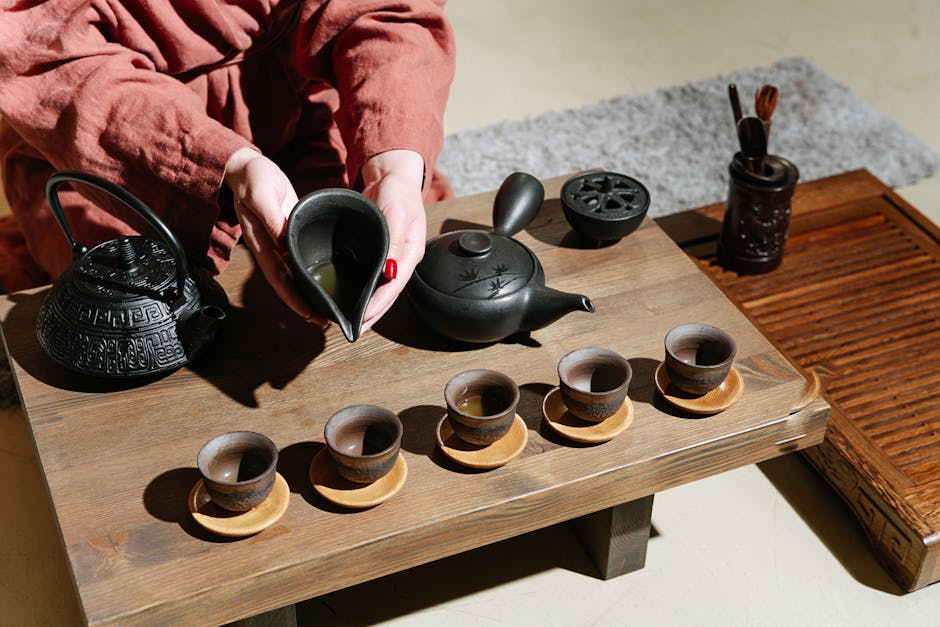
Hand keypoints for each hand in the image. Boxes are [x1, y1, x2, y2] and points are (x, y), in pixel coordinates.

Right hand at [224, 148, 325, 325]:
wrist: (248, 168)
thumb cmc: (253, 178)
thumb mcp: (261, 194)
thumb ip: (271, 219)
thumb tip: (283, 243)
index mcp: (261, 243)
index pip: (279, 278)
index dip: (293, 298)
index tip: (308, 313)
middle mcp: (270, 249)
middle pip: (287, 285)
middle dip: (303, 305)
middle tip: (324, 321)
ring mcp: (279, 244)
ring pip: (294, 277)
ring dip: (308, 294)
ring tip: (326, 310)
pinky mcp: (288, 236)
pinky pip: (298, 262)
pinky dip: (308, 276)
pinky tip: (321, 283)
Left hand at [359, 149, 426, 333]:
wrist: (391, 176)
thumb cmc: (398, 191)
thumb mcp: (397, 212)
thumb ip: (394, 241)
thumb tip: (390, 271)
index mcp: (410, 253)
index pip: (394, 286)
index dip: (379, 304)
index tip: (363, 318)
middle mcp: (401, 260)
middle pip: (387, 294)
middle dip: (372, 314)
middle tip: (354, 331)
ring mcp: (390, 258)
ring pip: (379, 289)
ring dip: (367, 306)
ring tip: (352, 322)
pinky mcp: (378, 252)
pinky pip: (371, 277)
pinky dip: (363, 291)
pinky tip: (353, 299)